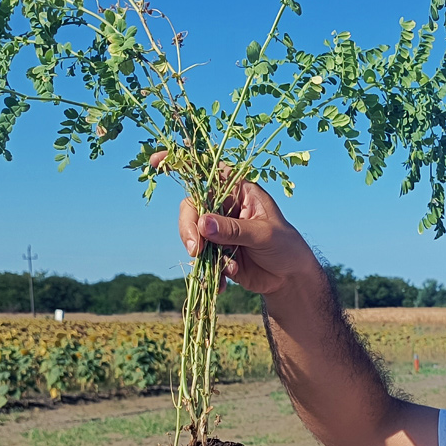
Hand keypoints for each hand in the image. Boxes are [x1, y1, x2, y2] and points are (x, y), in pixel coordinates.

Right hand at [150, 151, 320, 296]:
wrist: (290, 278)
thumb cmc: (285, 246)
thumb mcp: (264, 235)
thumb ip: (235, 229)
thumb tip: (203, 224)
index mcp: (238, 191)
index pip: (207, 172)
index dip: (182, 162)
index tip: (156, 161)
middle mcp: (224, 207)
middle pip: (191, 208)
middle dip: (189, 228)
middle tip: (197, 250)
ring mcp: (218, 230)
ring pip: (193, 235)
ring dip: (200, 254)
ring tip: (221, 272)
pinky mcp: (216, 252)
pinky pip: (201, 259)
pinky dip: (208, 272)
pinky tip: (223, 284)